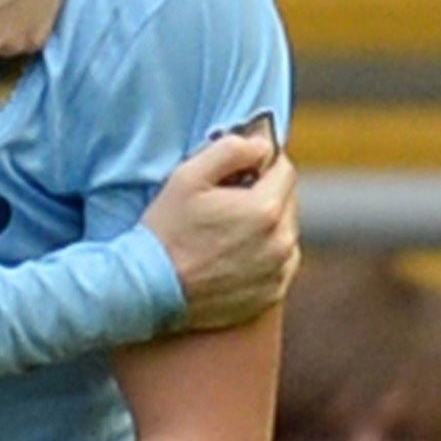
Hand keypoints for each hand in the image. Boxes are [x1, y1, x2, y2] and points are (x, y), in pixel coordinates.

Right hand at [139, 137, 299, 330]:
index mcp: (266, 209)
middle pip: (288, 202)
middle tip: (227, 204)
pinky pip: (280, 265)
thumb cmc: (167, 230)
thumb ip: (230, 150)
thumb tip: (262, 145)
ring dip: (267, 228)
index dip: (261, 165)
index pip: (284, 170)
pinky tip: (233, 257)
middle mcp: (282, 243)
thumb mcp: (188, 177)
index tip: (239, 172)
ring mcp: (279, 273)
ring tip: (228, 234)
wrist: (152, 290)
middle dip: (264, 195)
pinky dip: (265, 257)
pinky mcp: (272, 296)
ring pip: (286, 234)